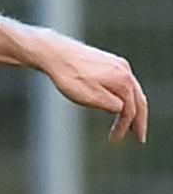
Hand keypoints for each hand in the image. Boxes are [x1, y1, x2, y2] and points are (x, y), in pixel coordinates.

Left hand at [35, 31, 149, 142]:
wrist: (53, 53)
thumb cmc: (69, 76)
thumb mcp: (90, 97)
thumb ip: (111, 105)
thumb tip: (123, 109)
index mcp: (123, 80)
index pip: (130, 110)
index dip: (124, 127)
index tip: (114, 140)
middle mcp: (124, 70)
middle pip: (138, 99)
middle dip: (139, 120)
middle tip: (139, 137)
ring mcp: (117, 64)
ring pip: (131, 90)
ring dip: (131, 108)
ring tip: (128, 123)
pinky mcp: (108, 61)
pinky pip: (122, 83)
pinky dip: (123, 97)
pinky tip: (118, 104)